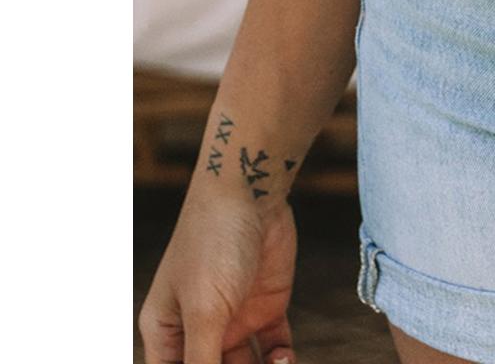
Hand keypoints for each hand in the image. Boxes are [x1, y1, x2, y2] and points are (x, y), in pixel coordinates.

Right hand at [137, 187, 298, 363]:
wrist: (252, 190)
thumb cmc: (212, 243)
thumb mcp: (204, 311)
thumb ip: (201, 361)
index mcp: (166, 333)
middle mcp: (198, 330)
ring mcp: (233, 319)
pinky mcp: (265, 306)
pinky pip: (273, 350)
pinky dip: (281, 361)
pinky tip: (284, 361)